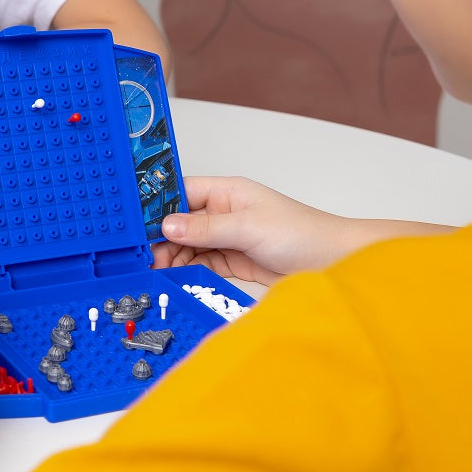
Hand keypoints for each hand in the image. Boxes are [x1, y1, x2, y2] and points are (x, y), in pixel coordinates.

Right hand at [153, 176, 355, 285]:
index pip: (181, 192)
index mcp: (227, 192)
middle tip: (145, 258)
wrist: (335, 263)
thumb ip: (206, 228)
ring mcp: (228, 238)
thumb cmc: (302, 234)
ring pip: (188, 246)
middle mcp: (224, 212)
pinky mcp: (233, 261)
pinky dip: (186, 272)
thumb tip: (167, 224)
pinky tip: (174, 279)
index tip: (136, 224)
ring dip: (171, 258)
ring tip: (156, 272)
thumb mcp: (248, 227)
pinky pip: (201, 264)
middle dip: (161, 239)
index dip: (157, 206)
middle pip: (180, 222)